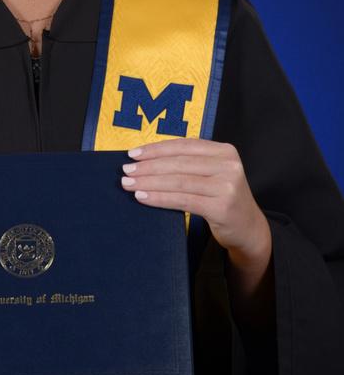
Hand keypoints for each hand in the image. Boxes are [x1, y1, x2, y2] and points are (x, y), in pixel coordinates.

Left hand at [121, 138, 271, 272]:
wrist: (248, 229)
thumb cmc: (222, 198)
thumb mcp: (212, 174)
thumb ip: (189, 163)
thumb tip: (147, 159)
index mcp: (224, 151)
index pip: (183, 145)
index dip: (156, 148)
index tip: (133, 153)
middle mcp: (228, 165)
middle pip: (179, 163)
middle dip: (148, 166)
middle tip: (126, 170)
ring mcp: (227, 186)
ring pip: (178, 181)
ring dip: (149, 182)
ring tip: (129, 184)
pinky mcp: (221, 207)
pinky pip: (182, 200)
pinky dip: (159, 197)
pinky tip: (143, 196)